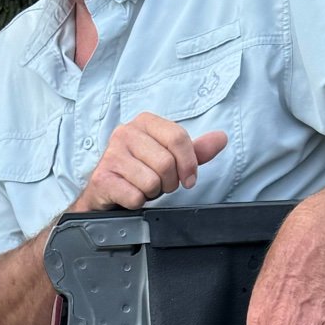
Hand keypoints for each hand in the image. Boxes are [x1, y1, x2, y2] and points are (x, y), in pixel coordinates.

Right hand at [72, 115, 226, 213]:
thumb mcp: (168, 156)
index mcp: (145, 122)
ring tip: (144, 188)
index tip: (189, 179)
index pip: (178, 137)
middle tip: (161, 184)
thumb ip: (194, 149)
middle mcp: (125, 132)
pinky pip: (135, 196)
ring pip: (151, 181)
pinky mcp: (103, 178)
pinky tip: (131, 195)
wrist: (105, 190)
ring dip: (153, 192)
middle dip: (169, 181)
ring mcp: (111, 155)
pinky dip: (138, 202)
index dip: (189, 163)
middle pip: (166, 162)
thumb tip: (221, 138)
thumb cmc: (138, 171)